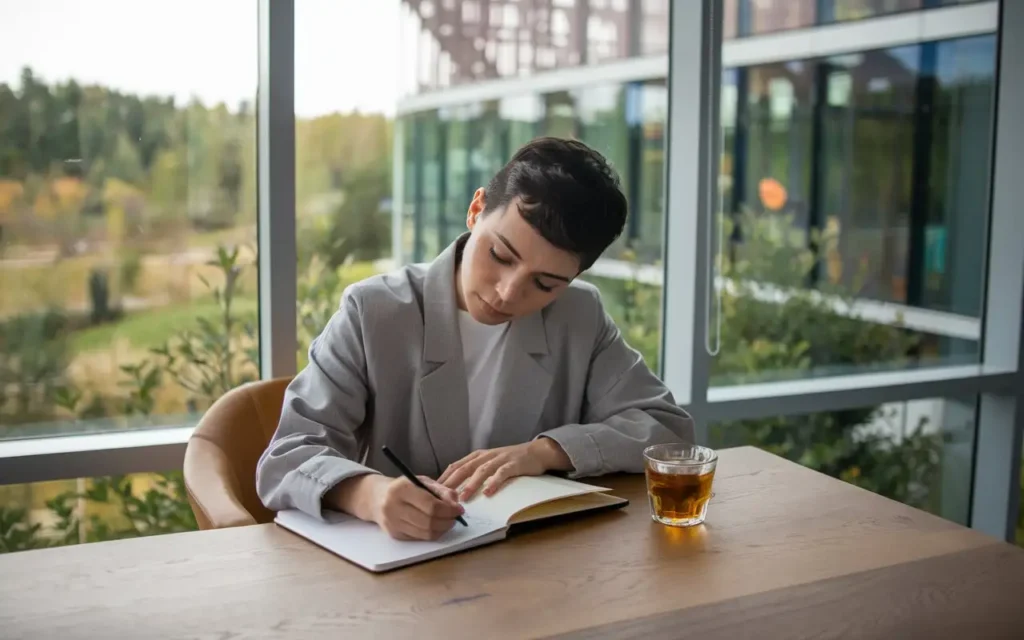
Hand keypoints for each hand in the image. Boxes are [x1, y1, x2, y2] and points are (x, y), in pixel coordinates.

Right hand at [342, 474, 463, 540]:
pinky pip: (418, 538)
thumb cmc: (403, 487)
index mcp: (402, 489)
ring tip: (448, 522)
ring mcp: (392, 523)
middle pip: (429, 521)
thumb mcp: (422, 481)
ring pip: (425, 533)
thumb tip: (456, 504)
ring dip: (442, 529)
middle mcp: (394, 506)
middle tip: (456, 518)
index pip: (431, 505)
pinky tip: (435, 526)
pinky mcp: (393, 534)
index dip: (449, 510)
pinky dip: (431, 534)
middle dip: (447, 521)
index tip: (459, 510)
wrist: (375, 497)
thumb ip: (441, 490)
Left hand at [438, 438, 572, 500]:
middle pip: (465, 468)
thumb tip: (455, 490)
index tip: (432, 491)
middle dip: (452, 482)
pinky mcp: (513, 464)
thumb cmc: (510, 461)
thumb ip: (474, 472)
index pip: (456, 466)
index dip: (443, 478)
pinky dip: (494, 482)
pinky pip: (502, 474)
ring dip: (471, 484)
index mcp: (477, 456)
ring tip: (463, 498)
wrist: (535, 452)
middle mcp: (486, 456)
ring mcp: (499, 459)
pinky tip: (489, 492)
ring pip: (481, 471)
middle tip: (441, 496)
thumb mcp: (489, 463)